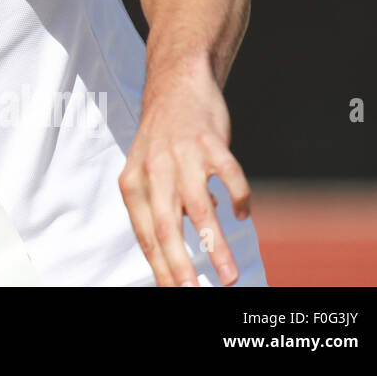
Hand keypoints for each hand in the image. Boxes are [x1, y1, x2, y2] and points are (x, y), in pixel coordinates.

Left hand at [118, 60, 251, 285]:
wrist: (176, 84)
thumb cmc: (163, 138)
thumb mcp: (149, 172)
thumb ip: (163, 208)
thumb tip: (184, 246)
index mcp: (134, 182)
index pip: (145, 234)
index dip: (160, 266)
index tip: (174, 292)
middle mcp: (153, 170)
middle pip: (164, 227)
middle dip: (180, 266)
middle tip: (193, 293)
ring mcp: (181, 155)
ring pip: (198, 209)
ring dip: (214, 246)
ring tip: (228, 275)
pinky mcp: (209, 140)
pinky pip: (227, 173)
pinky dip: (237, 196)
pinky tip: (242, 214)